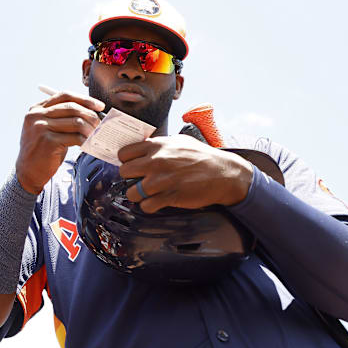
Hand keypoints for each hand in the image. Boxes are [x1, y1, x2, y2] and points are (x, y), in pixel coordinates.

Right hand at [16, 91, 103, 193]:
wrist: (27, 172)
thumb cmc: (42, 151)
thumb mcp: (47, 129)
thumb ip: (61, 118)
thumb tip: (90, 112)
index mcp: (36, 109)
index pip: (64, 95)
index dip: (84, 99)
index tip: (99, 106)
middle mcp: (36, 116)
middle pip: (72, 107)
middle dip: (90, 114)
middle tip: (100, 123)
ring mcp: (41, 128)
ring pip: (76, 121)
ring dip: (90, 129)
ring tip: (95, 135)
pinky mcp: (48, 142)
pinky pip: (75, 137)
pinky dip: (85, 141)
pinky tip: (88, 145)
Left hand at [119, 134, 252, 212]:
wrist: (223, 173)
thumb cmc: (202, 156)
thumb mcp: (179, 141)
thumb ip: (159, 144)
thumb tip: (142, 146)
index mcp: (157, 145)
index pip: (124, 153)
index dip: (127, 161)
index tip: (133, 165)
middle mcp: (156, 161)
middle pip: (124, 172)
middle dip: (130, 178)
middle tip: (140, 180)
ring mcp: (161, 180)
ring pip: (132, 192)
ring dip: (138, 195)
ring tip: (148, 193)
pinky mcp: (169, 196)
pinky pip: (146, 206)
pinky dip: (149, 206)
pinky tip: (157, 201)